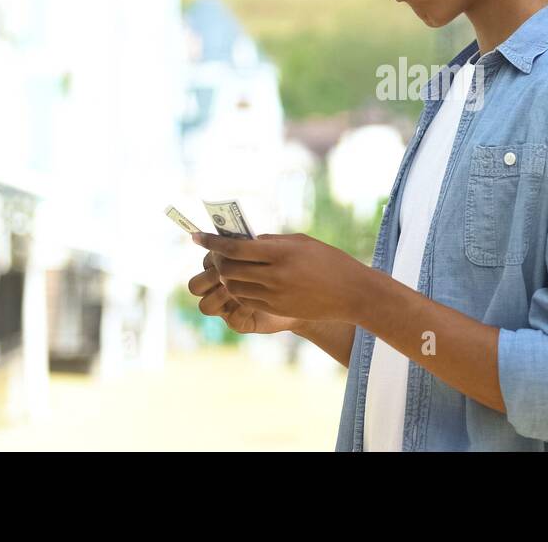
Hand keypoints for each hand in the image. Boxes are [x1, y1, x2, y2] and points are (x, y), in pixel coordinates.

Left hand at [190, 231, 370, 322]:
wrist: (352, 293)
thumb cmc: (329, 261)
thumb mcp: (301, 243)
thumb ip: (271, 242)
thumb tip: (244, 241)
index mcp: (280, 253)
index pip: (234, 248)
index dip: (211, 242)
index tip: (196, 237)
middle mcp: (274, 275)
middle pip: (229, 269)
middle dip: (217, 260)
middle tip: (214, 253)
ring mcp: (274, 295)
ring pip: (233, 286)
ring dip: (226, 276)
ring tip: (229, 267)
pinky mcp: (276, 309)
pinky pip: (246, 299)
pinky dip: (239, 289)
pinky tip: (244, 281)